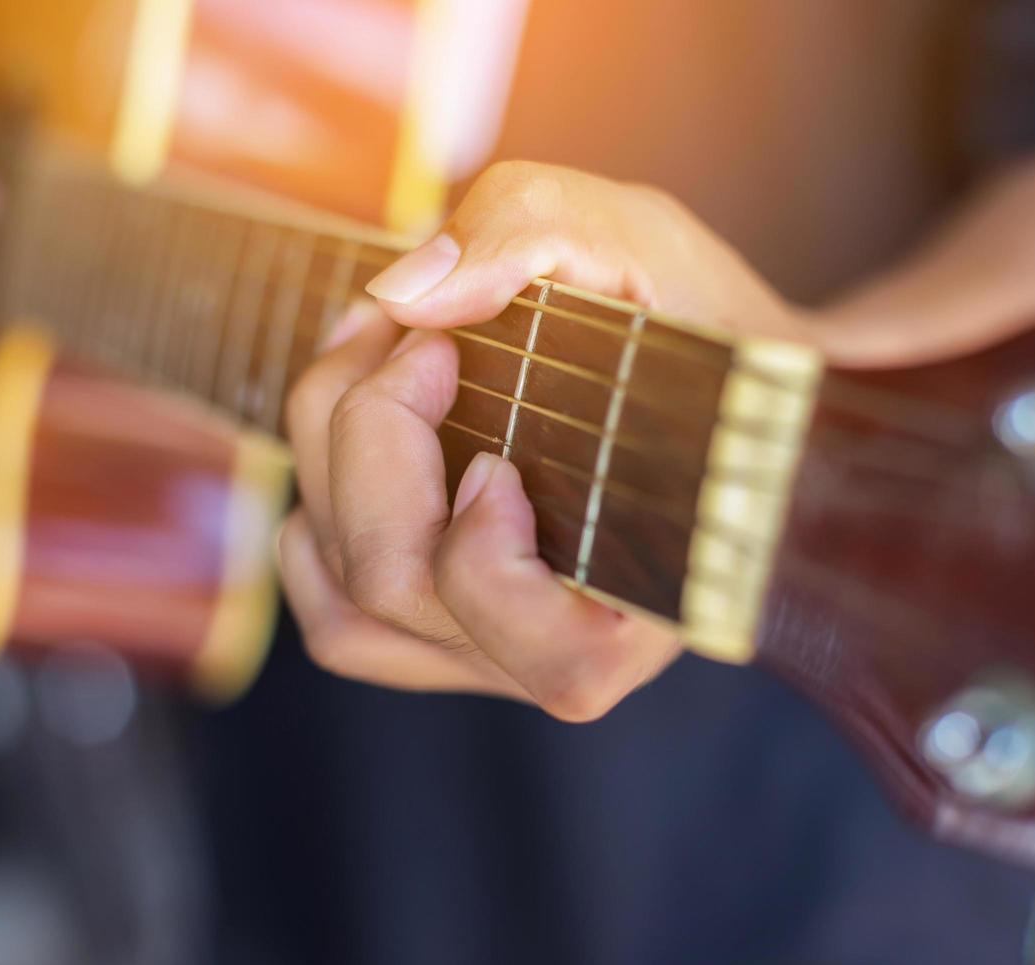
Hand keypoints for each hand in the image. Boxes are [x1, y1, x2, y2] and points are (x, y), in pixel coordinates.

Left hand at [281, 163, 802, 720]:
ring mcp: (495, 652)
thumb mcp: (634, 240)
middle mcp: (566, 648)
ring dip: (327, 461)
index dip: (487, 555)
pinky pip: (339, 626)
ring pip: (352, 606)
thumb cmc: (696, 326)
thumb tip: (405, 296)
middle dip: (371, 434)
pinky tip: (350, 441)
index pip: (556, 658)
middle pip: (400, 589)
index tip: (498, 447)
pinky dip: (313, 531)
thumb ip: (530, 236)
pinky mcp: (443, 637)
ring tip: (375, 360)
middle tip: (421, 339)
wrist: (721, 390)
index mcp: (655, 596)